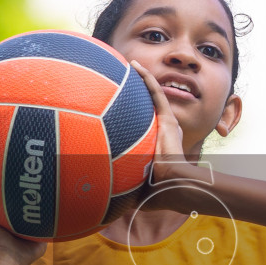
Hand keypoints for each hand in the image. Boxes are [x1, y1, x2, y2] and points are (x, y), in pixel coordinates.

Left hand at [128, 61, 204, 214]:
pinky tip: (134, 65)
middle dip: (132, 94)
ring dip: (139, 80)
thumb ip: (118, 185)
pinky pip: (155, 92)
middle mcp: (161, 131)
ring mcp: (165, 124)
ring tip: (126, 66)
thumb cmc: (154, 192)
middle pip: (144, 107)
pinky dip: (145, 78)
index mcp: (154, 145)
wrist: (170, 187)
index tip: (113, 110)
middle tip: (117, 81)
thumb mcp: (131, 186)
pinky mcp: (167, 119)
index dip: (128, 117)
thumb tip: (95, 199)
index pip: (139, 126)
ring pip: (150, 95)